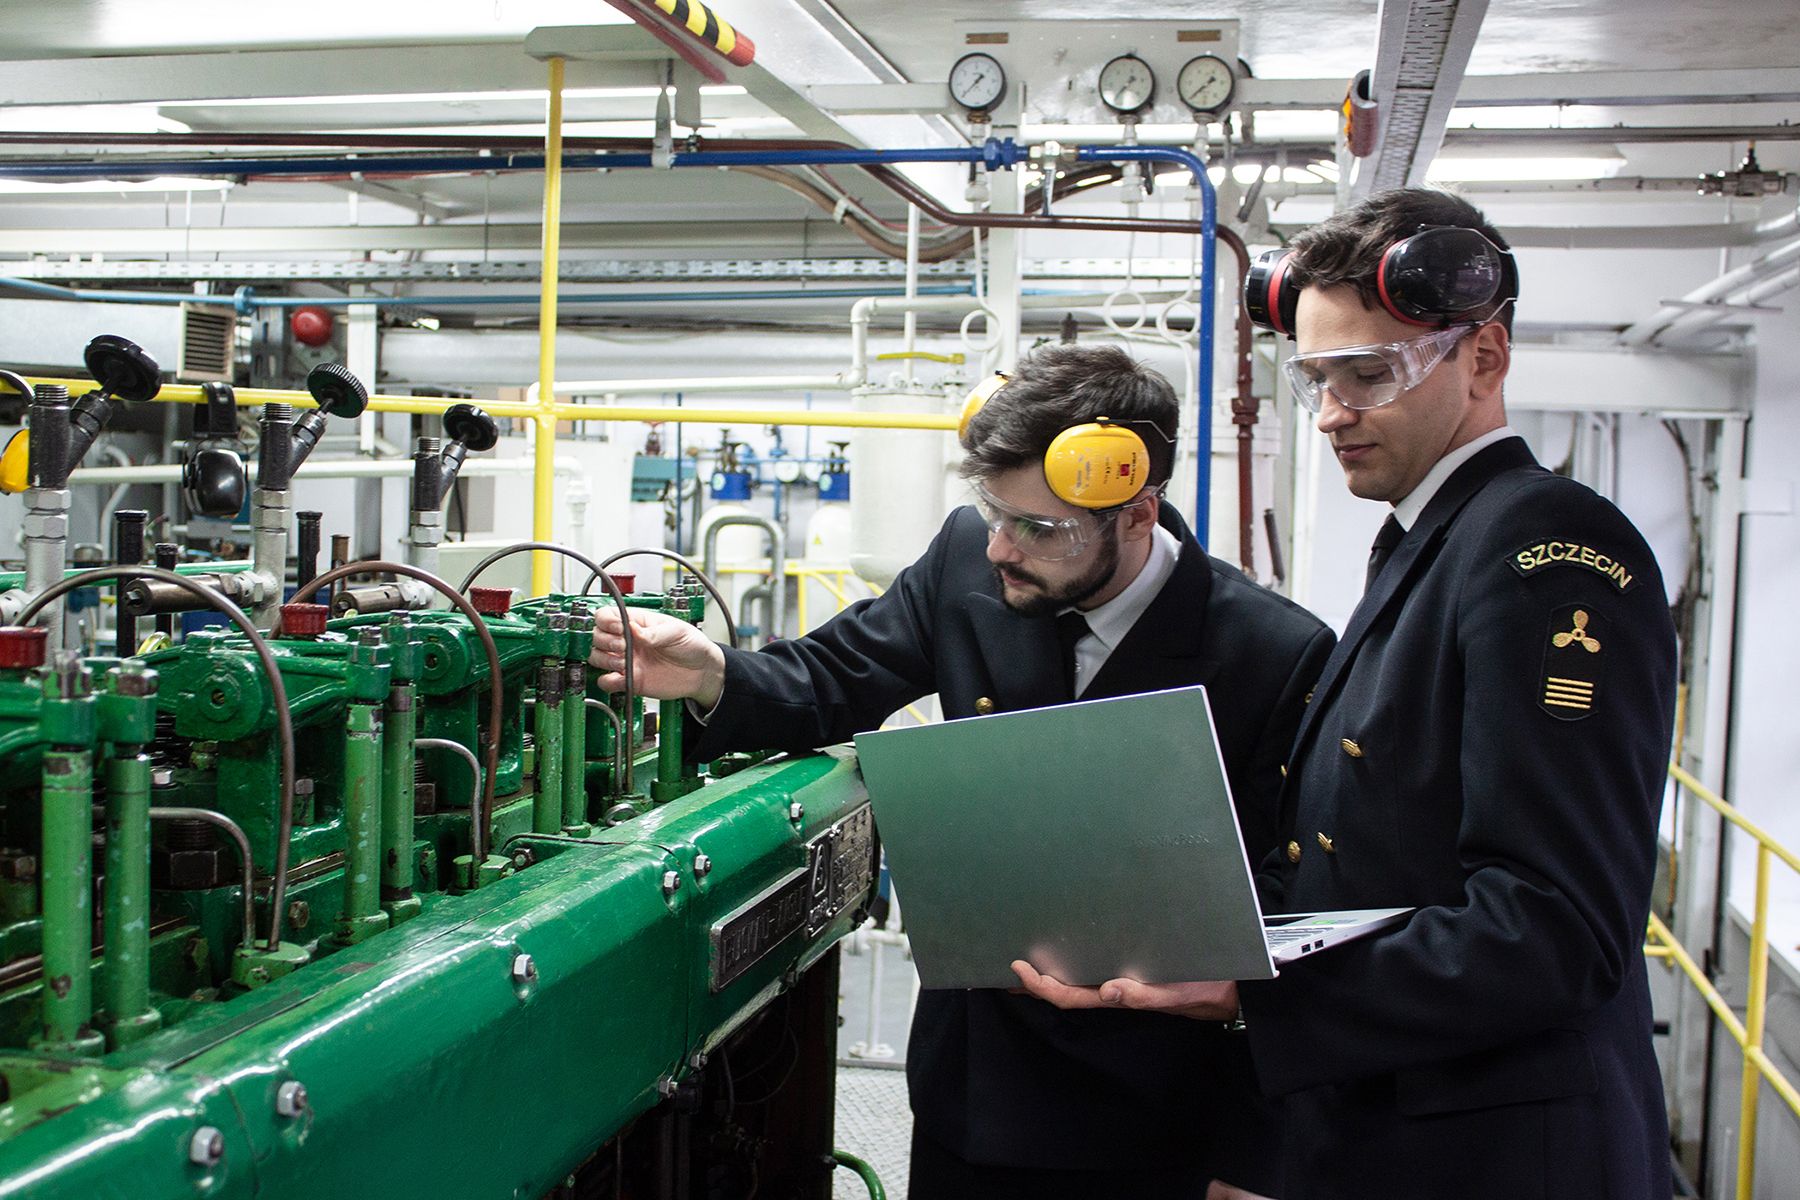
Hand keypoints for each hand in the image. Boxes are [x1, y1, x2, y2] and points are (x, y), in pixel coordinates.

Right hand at [589, 606, 726, 707]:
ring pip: (596, 657)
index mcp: (636, 623)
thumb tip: (632, 628)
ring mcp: (626, 660)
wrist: (701, 672)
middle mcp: (627, 640)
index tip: (621, 629)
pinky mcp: (628, 680)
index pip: (606, 616)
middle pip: (596, 636)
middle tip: (625, 646)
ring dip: (605, 660)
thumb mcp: (677, 631)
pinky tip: (621, 678)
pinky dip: (607, 681)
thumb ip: (653, 632)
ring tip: (625, 663)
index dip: (607, 621)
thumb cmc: (691, 645)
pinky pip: (606, 681)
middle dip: (606, 641)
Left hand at [1010, 960, 1239, 1020]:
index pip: (1068, 996)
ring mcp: (1121, 979)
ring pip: (1077, 978)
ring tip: (1026, 955)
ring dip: (1051, 970)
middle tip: (1005, 963)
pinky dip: (1076, 958)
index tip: (1018, 966)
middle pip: (1064, 988)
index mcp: (1117, 996)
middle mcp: (1113, 989)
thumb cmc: (1202, 989)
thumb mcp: (1174, 992)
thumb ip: (1143, 995)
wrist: (1230, 989)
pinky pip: (1096, 965)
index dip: (1040, 985)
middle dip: (1034, 980)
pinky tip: (1068, 946)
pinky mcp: (1133, 968)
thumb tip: (1109, 990)